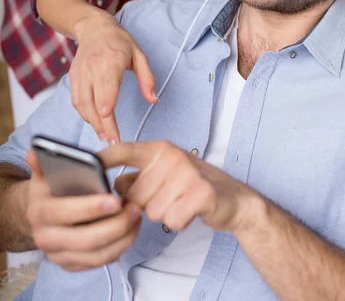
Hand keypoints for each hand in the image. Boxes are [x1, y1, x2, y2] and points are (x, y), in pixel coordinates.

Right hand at [25, 150, 141, 271]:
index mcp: (38, 212)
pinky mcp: (72, 264)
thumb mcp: (45, 173)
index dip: (91, 207)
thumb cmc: (51, 188)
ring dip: (122, 237)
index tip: (116, 199)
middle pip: (85, 240)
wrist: (42, 213)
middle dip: (114, 226)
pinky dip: (120, 247)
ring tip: (137, 216)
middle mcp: (45, 238)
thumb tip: (35, 152)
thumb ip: (44, 162)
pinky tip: (132, 229)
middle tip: (134, 208)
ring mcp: (59, 255)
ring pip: (96, 255)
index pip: (64, 212)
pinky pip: (100, 262)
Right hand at [71, 9, 156, 142]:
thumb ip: (147, 78)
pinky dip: (83, 114)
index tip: (112, 130)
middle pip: (93, 103)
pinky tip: (94, 122)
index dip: (107, 111)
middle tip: (112, 142)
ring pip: (81, 104)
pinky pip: (75, 100)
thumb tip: (154, 99)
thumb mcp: (139, 55)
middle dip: (102, 125)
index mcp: (111, 62)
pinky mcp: (73, 76)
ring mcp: (80, 73)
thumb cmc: (120, 41)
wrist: (94, 27)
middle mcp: (93, 68)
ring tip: (103, 136)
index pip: (107, 91)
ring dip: (91, 122)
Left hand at [100, 141, 258, 234]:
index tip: (86, 165)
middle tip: (169, 196)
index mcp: (160, 148)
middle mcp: (171, 156)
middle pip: (135, 195)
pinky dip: (179, 221)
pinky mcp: (200, 193)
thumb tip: (112, 185)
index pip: (124, 151)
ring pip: (151, 211)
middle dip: (147, 204)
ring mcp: (187, 173)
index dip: (103, 159)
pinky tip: (190, 210)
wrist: (232, 197)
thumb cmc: (192, 184)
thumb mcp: (163, 172)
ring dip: (164, 213)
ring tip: (180, 201)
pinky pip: (171, 220)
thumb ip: (137, 176)